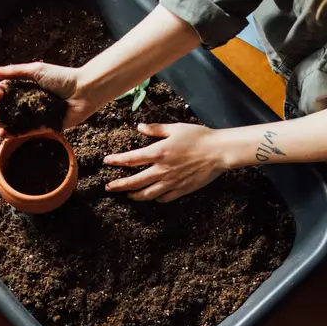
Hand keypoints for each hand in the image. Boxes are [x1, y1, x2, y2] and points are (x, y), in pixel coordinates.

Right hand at [0, 63, 102, 137]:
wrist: (83, 91)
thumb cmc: (62, 78)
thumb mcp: (36, 71)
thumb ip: (13, 71)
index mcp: (27, 86)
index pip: (7, 91)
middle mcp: (30, 101)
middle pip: (9, 108)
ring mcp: (37, 114)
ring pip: (16, 121)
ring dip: (3, 124)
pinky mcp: (45, 126)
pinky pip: (27, 131)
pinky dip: (15, 134)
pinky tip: (4, 135)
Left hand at [103, 123, 228, 201]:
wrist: (219, 152)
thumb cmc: (199, 137)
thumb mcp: (175, 128)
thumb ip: (156, 129)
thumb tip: (139, 127)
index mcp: (159, 152)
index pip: (131, 159)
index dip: (117, 161)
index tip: (107, 162)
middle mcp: (162, 170)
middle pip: (135, 181)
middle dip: (119, 185)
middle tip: (109, 188)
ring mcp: (171, 182)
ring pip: (147, 193)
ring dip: (134, 195)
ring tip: (127, 196)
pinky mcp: (182, 189)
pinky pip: (164, 198)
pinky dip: (155, 198)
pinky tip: (151, 197)